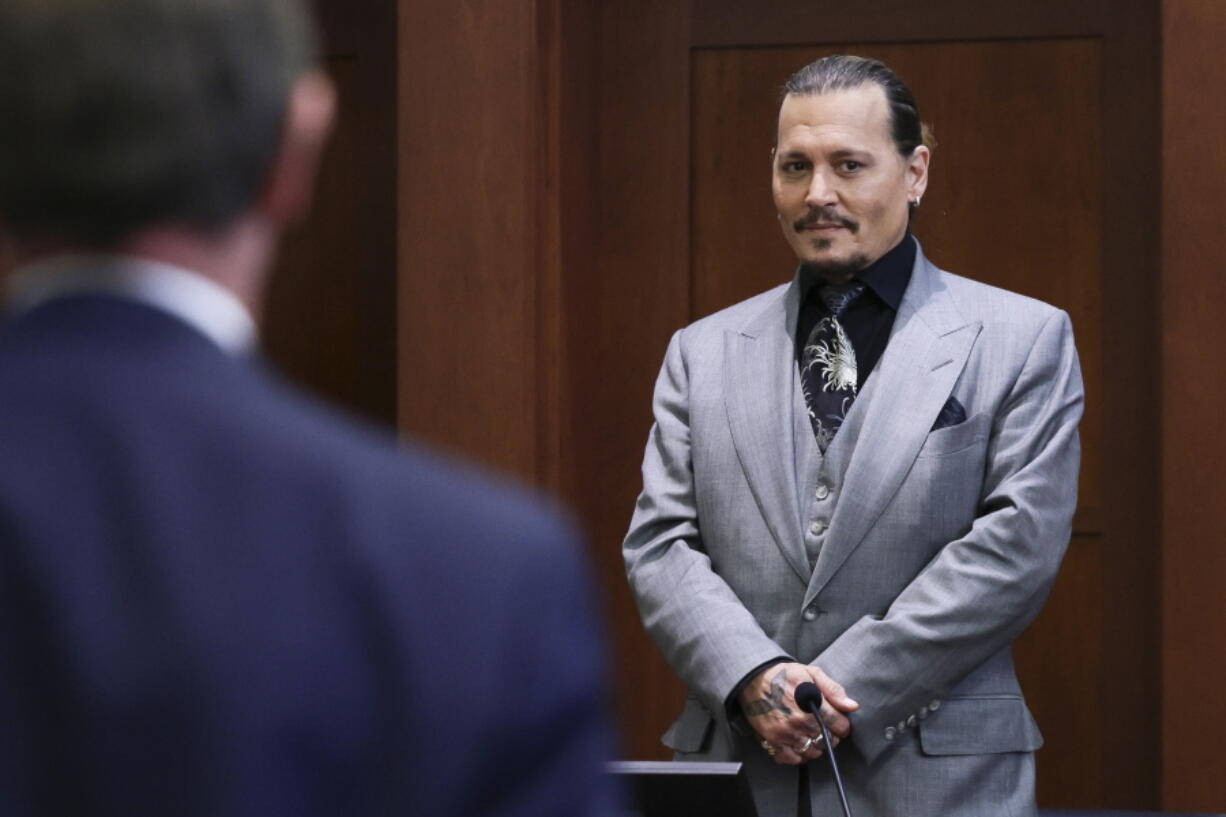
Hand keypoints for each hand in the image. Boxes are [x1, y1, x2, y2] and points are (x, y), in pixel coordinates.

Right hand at [737, 662, 857, 764]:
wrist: (753, 678)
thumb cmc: (784, 675)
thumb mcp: (811, 673)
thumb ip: (833, 690)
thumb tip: (852, 706)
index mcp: (812, 704)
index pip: (840, 726)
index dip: (842, 725)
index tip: (837, 722)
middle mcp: (800, 722)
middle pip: (827, 741)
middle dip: (829, 735)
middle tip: (822, 727)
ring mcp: (785, 733)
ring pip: (812, 752)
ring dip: (815, 746)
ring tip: (810, 734)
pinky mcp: (772, 740)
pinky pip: (791, 759)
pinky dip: (798, 755)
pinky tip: (797, 744)